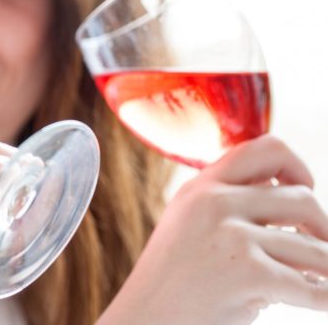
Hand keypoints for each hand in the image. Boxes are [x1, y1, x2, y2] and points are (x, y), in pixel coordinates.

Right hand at [99, 135, 327, 324]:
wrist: (145, 320)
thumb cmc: (172, 283)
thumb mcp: (188, 224)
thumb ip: (227, 203)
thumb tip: (294, 196)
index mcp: (201, 187)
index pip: (265, 148)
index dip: (298, 167)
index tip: (304, 190)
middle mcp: (215, 203)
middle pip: (303, 199)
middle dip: (323, 229)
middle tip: (320, 251)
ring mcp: (231, 236)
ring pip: (316, 249)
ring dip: (327, 270)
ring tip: (319, 285)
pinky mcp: (248, 272)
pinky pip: (312, 288)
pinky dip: (324, 299)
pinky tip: (320, 303)